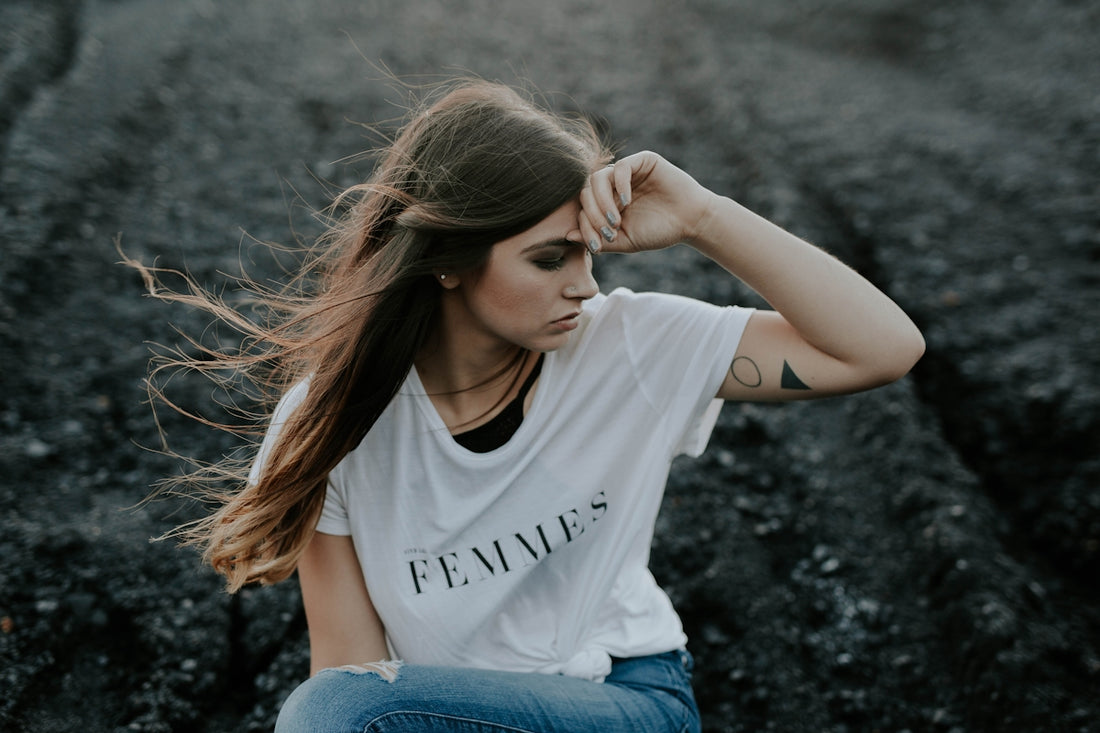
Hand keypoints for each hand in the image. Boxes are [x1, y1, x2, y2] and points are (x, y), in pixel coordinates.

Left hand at [569, 151, 717, 254]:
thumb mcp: (625, 241)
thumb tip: (567, 236)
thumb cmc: (659, 232)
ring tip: (617, 219)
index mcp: (606, 202)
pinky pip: (621, 167)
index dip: (585, 226)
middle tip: (609, 231)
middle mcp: (614, 185)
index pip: (583, 208)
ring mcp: (627, 172)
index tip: (599, 245)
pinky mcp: (643, 161)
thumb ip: (597, 238)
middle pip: (586, 191)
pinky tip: (627, 202)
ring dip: (602, 201)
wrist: (690, 222)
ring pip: (598, 178)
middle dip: (593, 215)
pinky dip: (620, 185)